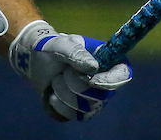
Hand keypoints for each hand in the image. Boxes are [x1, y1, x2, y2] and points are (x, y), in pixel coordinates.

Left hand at [8, 20, 132, 121]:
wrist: (38, 61)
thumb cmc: (54, 48)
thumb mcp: (62, 44)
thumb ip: (76, 53)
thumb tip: (94, 67)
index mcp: (108, 60)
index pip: (122, 74)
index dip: (110, 81)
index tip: (91, 80)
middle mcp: (105, 81)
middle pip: (101, 95)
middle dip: (76, 85)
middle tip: (63, 72)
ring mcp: (94, 98)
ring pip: (86, 108)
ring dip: (65, 93)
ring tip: (56, 80)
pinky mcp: (81, 110)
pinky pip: (75, 116)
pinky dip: (60, 106)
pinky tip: (52, 94)